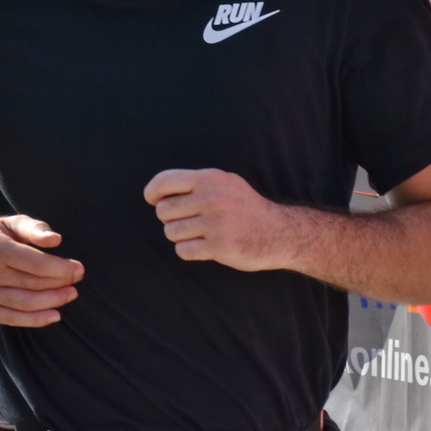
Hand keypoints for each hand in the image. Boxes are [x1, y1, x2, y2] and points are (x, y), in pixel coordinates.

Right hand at [0, 215, 82, 326]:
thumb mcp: (10, 223)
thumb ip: (34, 228)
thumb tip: (56, 240)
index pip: (36, 264)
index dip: (61, 269)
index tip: (79, 269)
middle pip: (32, 284)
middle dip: (60, 284)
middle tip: (77, 281)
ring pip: (24, 303)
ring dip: (52, 302)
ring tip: (70, 295)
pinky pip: (10, 318)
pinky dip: (35, 320)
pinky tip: (54, 315)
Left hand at [144, 168, 280, 272]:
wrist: (278, 232)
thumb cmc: (245, 208)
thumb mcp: (225, 184)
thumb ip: (196, 184)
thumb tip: (156, 193)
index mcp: (211, 179)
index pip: (165, 181)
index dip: (152, 192)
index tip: (153, 200)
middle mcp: (213, 198)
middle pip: (164, 211)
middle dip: (170, 218)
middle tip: (188, 221)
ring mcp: (216, 223)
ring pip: (171, 232)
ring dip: (180, 236)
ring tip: (199, 233)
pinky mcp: (219, 246)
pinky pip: (183, 250)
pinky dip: (189, 251)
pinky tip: (205, 246)